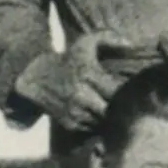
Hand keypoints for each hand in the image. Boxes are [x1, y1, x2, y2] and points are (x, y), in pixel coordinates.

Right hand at [13, 33, 139, 130]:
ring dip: (109, 116)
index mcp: (87, 74)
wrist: (36, 78)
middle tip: (123, 101)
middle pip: (112, 110)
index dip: (126, 92)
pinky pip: (93, 129)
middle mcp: (80, 95)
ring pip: (104, 121)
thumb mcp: (85, 42)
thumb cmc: (69, 58)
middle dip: (119, 107)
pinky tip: (96, 112)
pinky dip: (97, 123)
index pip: (117, 91)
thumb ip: (109, 38)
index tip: (128, 89)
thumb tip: (131, 44)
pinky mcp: (69, 124)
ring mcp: (74, 111)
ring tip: (110, 106)